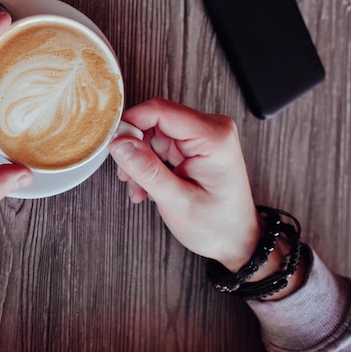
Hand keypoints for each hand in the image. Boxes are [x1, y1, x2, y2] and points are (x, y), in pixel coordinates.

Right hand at [109, 98, 259, 271]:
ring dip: (141, 162)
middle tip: (129, 178)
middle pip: (155, 122)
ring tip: (141, 190)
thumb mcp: (176, 201)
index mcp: (213, 137)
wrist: (236, 240)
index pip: (160, 111)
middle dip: (136, 149)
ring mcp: (203, 136)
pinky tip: (149, 186)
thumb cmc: (216, 225)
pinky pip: (161, 145)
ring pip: (154, 135)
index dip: (131, 123)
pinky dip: (150, 165)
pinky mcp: (195, 146)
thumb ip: (146, 169)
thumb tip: (119, 143)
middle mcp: (211, 129)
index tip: (114, 146)